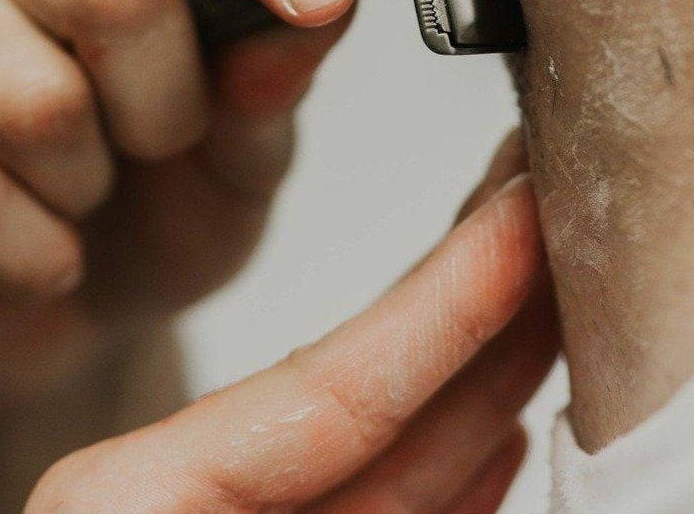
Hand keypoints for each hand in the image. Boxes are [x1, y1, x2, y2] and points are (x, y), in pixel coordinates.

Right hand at [0, 0, 359, 404]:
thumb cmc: (167, 203)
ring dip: (89, 182)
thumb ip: (277, 82)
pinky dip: (31, 249)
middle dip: (168, 101)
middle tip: (162, 143)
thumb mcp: (249, 155)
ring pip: (37, 99)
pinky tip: (38, 248)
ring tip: (84, 189)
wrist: (63, 318)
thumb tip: (311, 18)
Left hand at [25, 173, 554, 513]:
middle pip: (363, 406)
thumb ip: (291, 412)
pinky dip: (447, 483)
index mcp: (131, 513)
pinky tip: (508, 429)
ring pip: (386, 467)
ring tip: (562, 294)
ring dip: (486, 386)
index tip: (523, 219)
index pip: (321, 391)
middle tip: (551, 209)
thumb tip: (431, 397)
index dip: (445, 304)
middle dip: (476, 313)